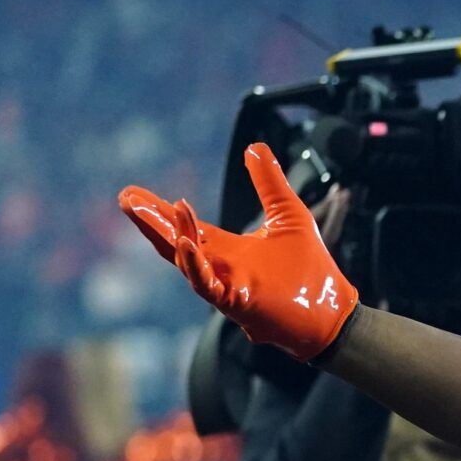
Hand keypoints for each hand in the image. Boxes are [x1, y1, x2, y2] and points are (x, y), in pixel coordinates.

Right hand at [119, 144, 357, 360]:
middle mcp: (220, 269)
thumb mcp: (289, 214)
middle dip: (151, 223)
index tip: (131, 193)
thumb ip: (269, 182)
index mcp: (227, 250)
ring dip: (174, 236)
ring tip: (166, 209)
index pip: (185, 229)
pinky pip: (208, 288)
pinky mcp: (239, 305)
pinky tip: (186, 244)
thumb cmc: (311, 270)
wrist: (333, 312)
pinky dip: (195, 267)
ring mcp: (226, 288)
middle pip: (175, 244)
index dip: (159, 212)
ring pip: (188, 264)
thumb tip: (255, 147)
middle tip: (126, 199)